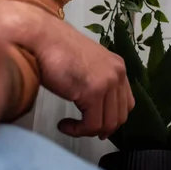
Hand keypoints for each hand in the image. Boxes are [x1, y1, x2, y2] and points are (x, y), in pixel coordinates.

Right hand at [33, 18, 134, 139]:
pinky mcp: (93, 92)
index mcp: (118, 66)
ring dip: (87, 131)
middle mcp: (117, 74)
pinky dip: (78, 130)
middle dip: (102, 129)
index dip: (113, 118)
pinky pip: (91, 124)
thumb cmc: (57, 50)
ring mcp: (107, 83)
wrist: (43, 38)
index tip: (97, 125)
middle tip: (83, 130)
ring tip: (70, 126)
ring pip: (107, 123)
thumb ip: (98, 80)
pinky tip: (64, 124)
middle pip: (120, 115)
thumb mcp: (88, 64)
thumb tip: (96, 105)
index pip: (126, 102)